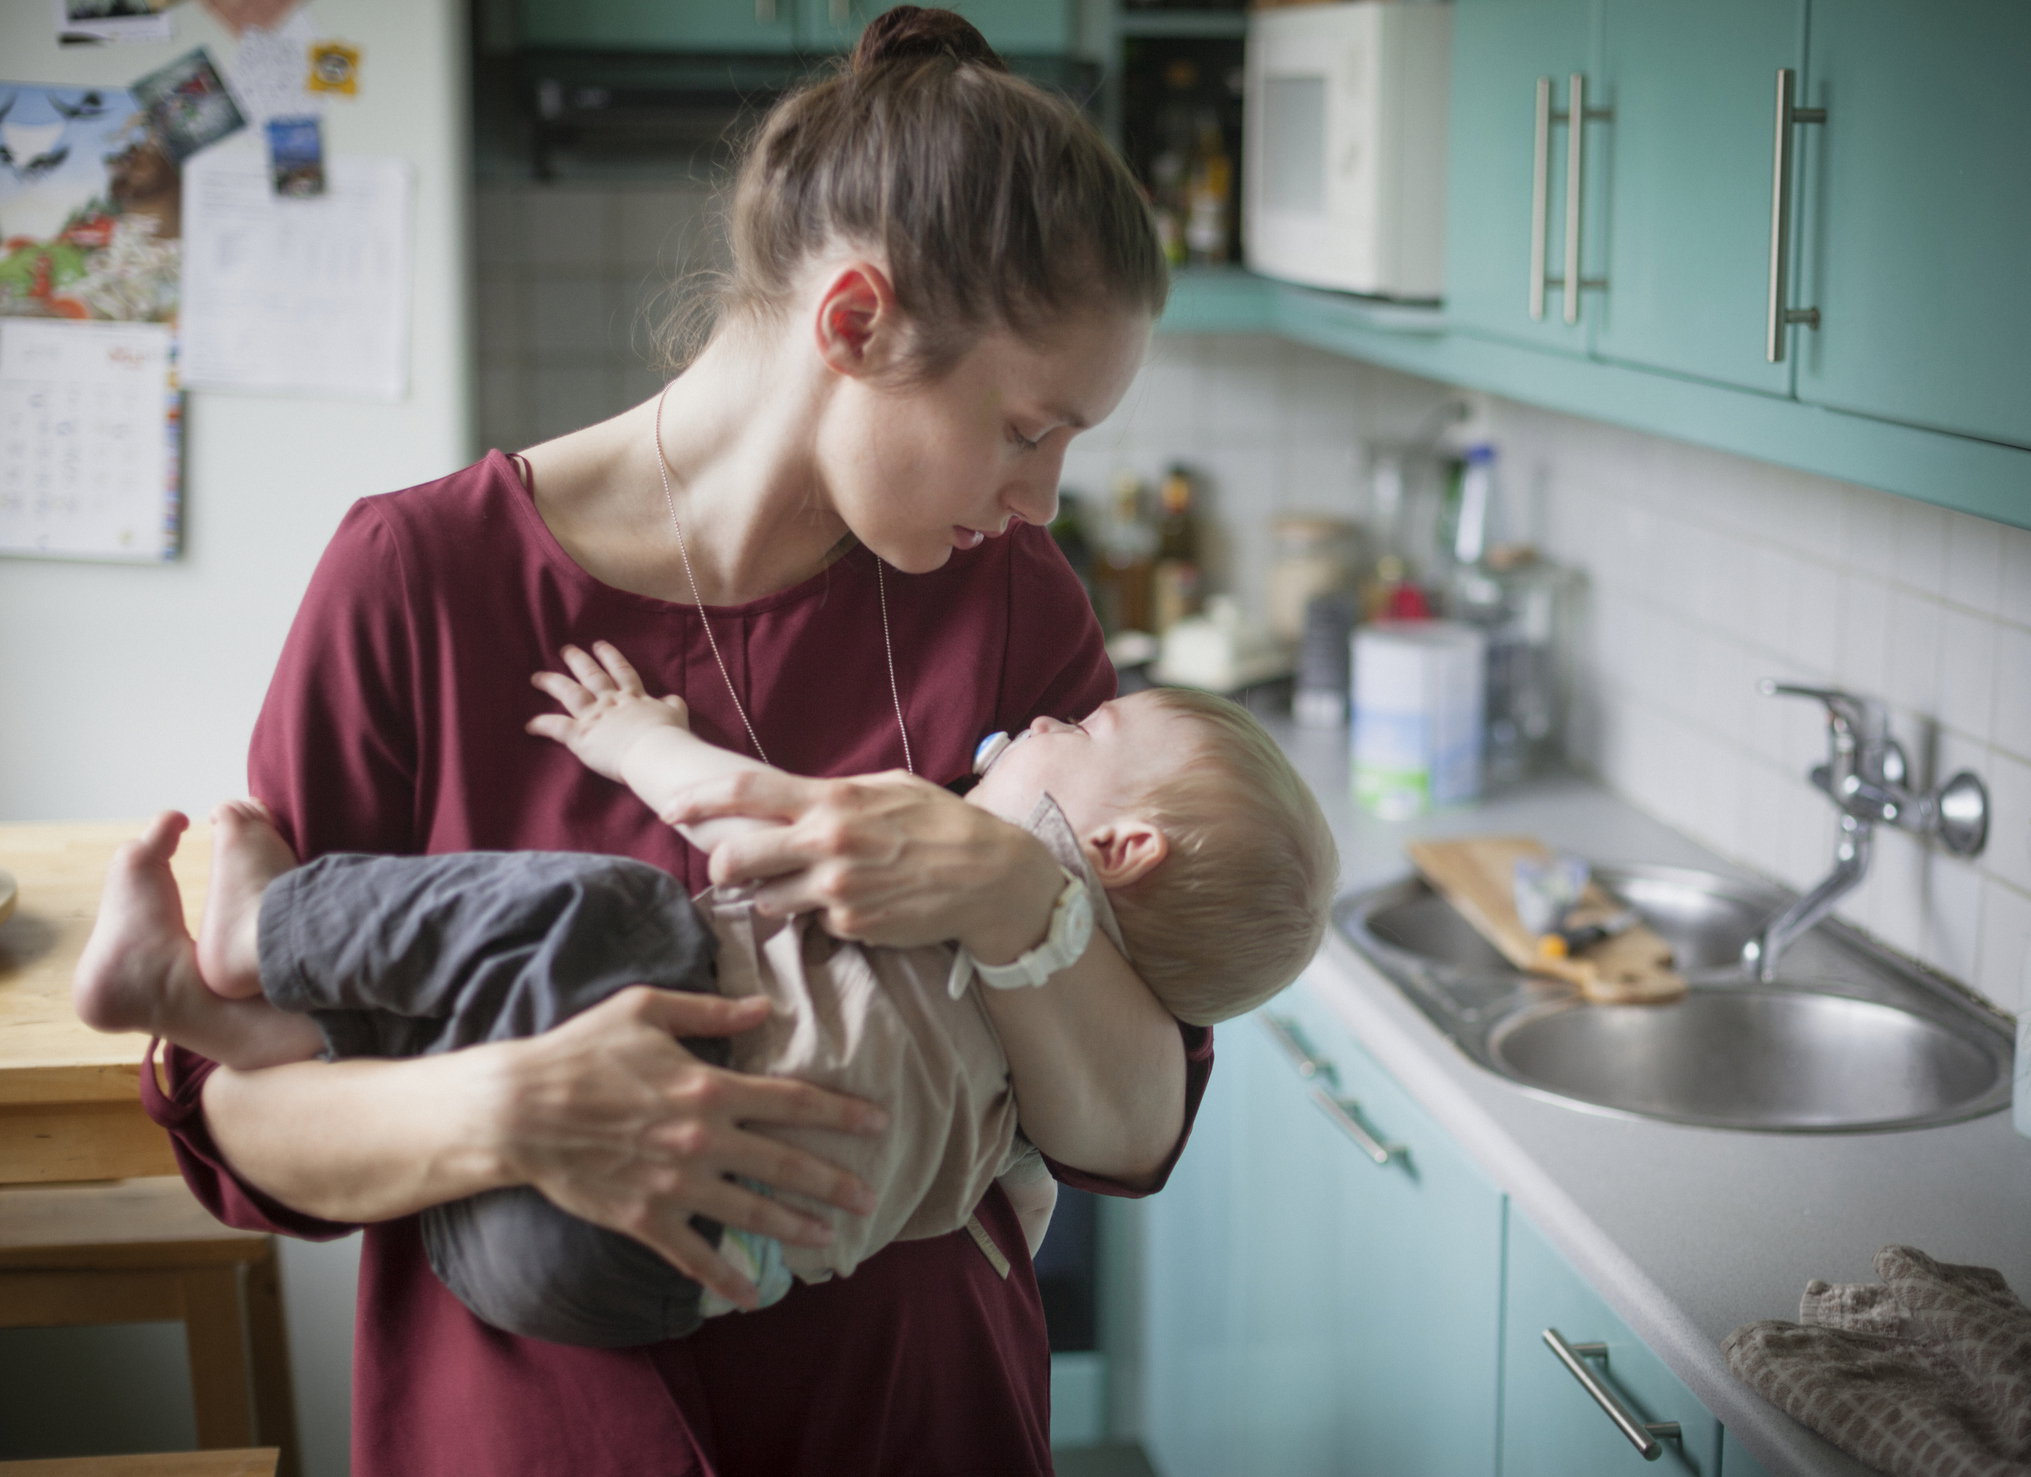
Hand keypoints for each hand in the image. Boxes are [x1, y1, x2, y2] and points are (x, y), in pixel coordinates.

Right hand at [489, 984, 886, 1308]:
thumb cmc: (580, 1051)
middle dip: (834, 1181)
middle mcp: (702, 1139)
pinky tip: (753, 1295)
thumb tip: (764, 1008)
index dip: (841, 1113)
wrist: (518, 1110)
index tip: (878, 1123)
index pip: (793, 1101)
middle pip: (785, 1164)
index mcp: (709, 1087)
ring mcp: (676, 1185)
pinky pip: (694, 1256)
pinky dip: (726, 1279)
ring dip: (795, 1227)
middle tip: (870, 1197)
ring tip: (829, 1237)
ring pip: (751, 1213)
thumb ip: (711, 1011)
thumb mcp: (646, 1009)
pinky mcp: (645, 1218)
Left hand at [527, 641, 689, 783]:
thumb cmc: (669, 737)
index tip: (600, 646)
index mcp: (634, 697)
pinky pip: (556, 727)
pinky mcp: (581, 735)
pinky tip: (529, 725)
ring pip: (569, 693)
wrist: (656, 752)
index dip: (610, 657)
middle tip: (566, 650)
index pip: (621, 671)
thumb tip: (672, 699)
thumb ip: (672, 705)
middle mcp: (611, 701)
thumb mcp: (676, 715)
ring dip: (553, 683)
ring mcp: (594, 716)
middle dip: (578, 661)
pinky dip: (542, 725)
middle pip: (591, 676)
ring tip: (538, 676)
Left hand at [662, 768, 1064, 958]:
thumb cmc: (942, 823)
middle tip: (732, 868)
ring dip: (779, 895)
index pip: (745, 792)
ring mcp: (836, 890)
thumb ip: (834, 792)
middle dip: (724, 866)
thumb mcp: (889, 787)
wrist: (992, 878)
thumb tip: (792, 797)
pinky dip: (827, 916)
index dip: (697, 799)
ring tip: (820, 884)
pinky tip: (864, 902)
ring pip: (769, 900)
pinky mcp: (851, 926)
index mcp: (833, 800)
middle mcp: (827, 844)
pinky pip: (817, 924)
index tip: (670, 808)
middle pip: (736, 858)